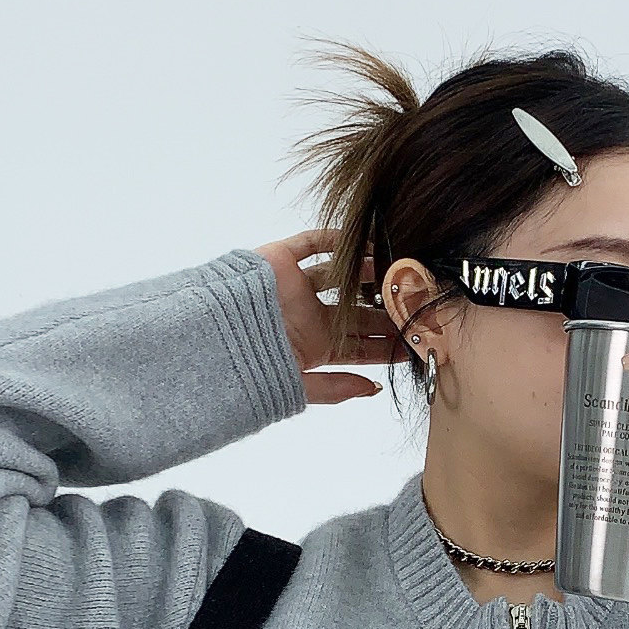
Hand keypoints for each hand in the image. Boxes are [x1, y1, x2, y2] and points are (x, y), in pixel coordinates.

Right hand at [255, 232, 407, 405]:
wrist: (212, 335)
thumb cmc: (250, 364)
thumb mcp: (296, 386)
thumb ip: (335, 388)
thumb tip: (374, 390)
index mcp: (316, 346)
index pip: (362, 344)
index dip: (388, 341)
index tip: (417, 335)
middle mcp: (310, 316)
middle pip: (358, 310)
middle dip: (386, 307)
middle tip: (415, 298)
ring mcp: (296, 288)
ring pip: (340, 275)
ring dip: (368, 271)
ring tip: (395, 266)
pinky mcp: (280, 261)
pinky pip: (311, 244)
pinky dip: (336, 239)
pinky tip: (363, 241)